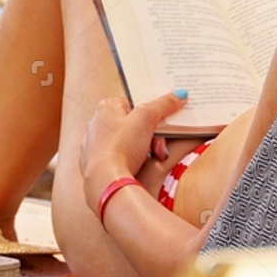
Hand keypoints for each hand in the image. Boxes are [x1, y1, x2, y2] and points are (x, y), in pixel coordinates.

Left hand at [80, 89, 187, 204]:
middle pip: (135, 124)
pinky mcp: (99, 162)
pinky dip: (132, 159)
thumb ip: (163, 104)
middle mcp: (98, 124)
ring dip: (146, 148)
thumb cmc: (121, 146)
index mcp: (106, 108)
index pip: (135, 103)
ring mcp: (97, 145)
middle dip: (152, 135)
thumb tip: (179, 95)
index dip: (151, 113)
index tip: (162, 121)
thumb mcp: (146, 118)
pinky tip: (138, 164)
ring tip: (152, 156)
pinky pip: (121, 156)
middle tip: (159, 145)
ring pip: (130, 141)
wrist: (107, 181)